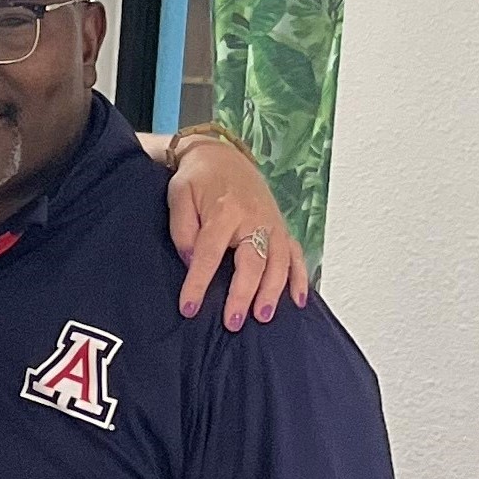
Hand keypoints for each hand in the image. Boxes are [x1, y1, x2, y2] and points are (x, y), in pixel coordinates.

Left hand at [163, 136, 309, 328]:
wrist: (222, 157)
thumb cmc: (196, 180)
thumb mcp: (178, 197)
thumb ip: (182, 230)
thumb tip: (191, 262)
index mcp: (224, 211)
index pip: (209, 254)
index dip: (198, 283)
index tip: (189, 308)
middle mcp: (254, 218)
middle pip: (252, 261)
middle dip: (244, 294)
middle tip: (233, 322)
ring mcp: (272, 224)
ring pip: (278, 262)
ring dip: (273, 291)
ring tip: (263, 317)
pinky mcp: (281, 228)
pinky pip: (295, 255)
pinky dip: (299, 277)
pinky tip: (297, 301)